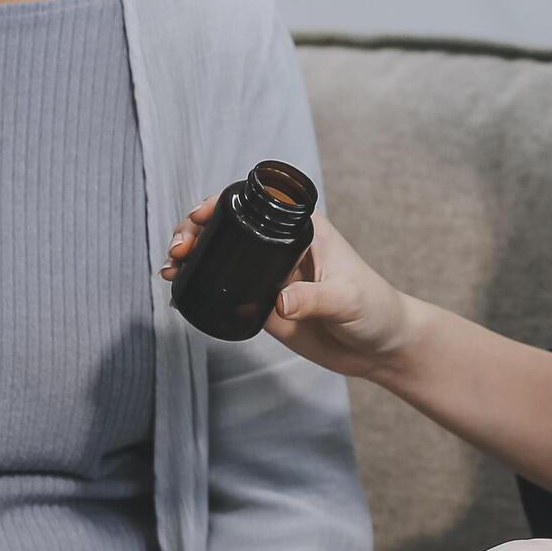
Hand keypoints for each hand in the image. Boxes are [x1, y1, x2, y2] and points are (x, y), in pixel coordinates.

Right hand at [161, 205, 417, 377]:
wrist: (381, 348)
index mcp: (304, 228)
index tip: (199, 216)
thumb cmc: (375, 310)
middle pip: (230, 228)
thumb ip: (315, 299)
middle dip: (197, 231)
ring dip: (193, 258)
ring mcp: (270, 274)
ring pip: (222, 258)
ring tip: (171, 268)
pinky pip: (226, 291)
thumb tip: (280, 302)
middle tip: (180, 249)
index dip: (221, 203)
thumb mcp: (347, 300)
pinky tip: (181, 292)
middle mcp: (282, 246)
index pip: (257, 203)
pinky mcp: (264, 304)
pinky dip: (201, 287)